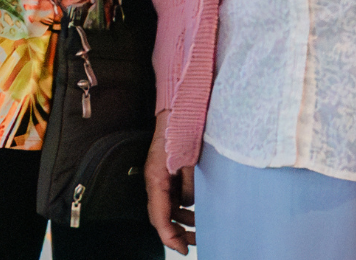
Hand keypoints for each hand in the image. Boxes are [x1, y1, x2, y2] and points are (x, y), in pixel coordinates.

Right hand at [147, 107, 194, 251]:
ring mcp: (161, 176)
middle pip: (161, 215)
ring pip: (168, 207)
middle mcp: (155, 180)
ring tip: (200, 229)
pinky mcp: (169, 172)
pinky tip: (197, 210)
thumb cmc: (182, 131)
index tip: (182, 249)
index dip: (170, 237)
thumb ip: (190, 186)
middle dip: (177, 232)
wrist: (179, 108)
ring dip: (182, 220)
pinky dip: (184, 207)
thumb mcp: (189, 162)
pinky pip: (174, 196)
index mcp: (156, 179)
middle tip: (194, 243)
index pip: (159, 217)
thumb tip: (191, 204)